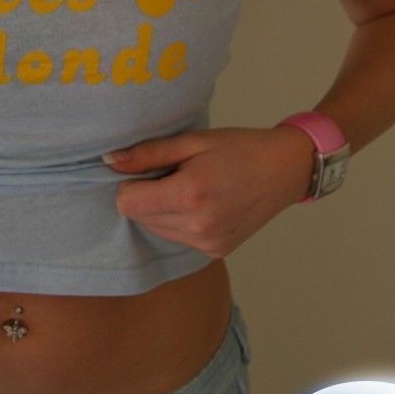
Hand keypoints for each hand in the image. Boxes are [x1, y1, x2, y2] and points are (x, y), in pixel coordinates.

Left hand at [104, 127, 313, 257]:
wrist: (285, 170)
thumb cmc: (240, 148)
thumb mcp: (193, 141)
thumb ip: (148, 153)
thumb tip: (109, 160)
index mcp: (189, 195)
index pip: (127, 202)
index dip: (131, 182)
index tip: (150, 167)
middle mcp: (197, 227)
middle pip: (139, 217)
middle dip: (147, 194)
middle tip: (177, 172)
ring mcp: (207, 243)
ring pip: (156, 230)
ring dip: (162, 209)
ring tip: (192, 186)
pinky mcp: (215, 251)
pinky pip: (178, 238)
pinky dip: (180, 221)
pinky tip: (203, 202)